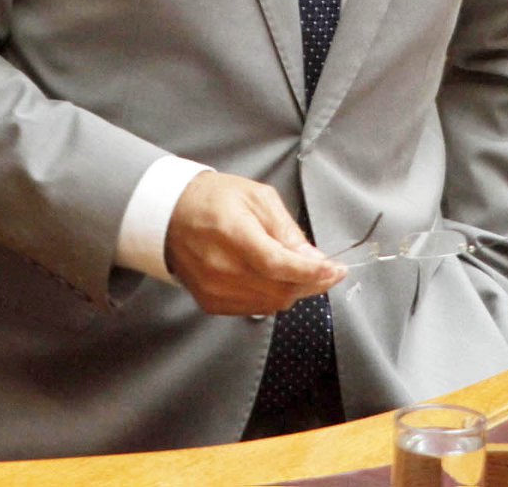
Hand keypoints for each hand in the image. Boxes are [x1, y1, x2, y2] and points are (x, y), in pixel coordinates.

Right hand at [165, 172, 343, 315]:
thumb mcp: (258, 198)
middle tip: (326, 269)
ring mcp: (214, 290)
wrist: (171, 215)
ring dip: (294, 290)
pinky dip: (272, 297)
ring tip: (300, 270)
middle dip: (311, 282)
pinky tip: (274, 279)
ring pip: (271, 303)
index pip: (279, 265)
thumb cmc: (216, 199)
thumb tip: (314, 258)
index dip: (312, 272)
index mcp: (233, 234)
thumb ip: (287, 230)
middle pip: (280, 290)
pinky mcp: (211, 303)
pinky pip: (255, 309)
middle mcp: (221, 268)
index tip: (336, 269)